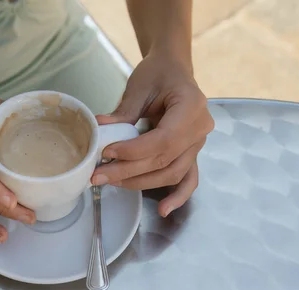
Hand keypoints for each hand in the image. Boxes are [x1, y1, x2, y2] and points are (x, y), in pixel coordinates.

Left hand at [92, 54, 213, 216]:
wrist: (173, 71)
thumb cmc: (158, 74)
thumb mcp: (139, 87)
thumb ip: (123, 111)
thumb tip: (98, 129)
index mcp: (192, 107)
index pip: (163, 140)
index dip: (133, 151)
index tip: (106, 153)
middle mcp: (200, 130)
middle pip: (164, 161)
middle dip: (128, 171)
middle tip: (98, 175)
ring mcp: (199, 145)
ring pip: (171, 173)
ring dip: (140, 182)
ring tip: (111, 182)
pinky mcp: (191, 154)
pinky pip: (189, 179)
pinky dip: (178, 197)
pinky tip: (164, 210)